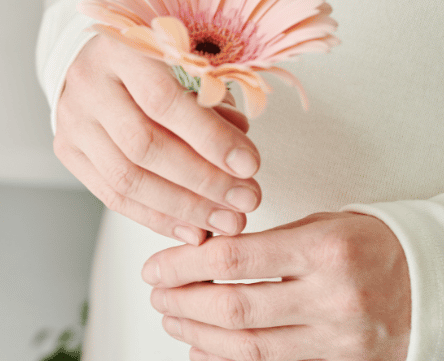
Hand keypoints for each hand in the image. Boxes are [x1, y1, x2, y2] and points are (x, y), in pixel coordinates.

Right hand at [54, 35, 260, 244]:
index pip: (163, 101)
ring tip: (224, 221)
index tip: (249, 165)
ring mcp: (72, 119)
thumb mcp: (189, 58)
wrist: (99, 58)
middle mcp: (88, 83)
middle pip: (143, 145)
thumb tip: (238, 160)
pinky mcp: (67, 149)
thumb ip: (212, 100)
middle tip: (246, 201)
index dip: (209, 137)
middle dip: (202, 181)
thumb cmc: (155, 57)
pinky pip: (111, 195)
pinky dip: (155, 217)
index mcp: (120, 47)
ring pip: (125, 178)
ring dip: (182, 207)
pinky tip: (192, 228)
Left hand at [143, 212, 410, 360]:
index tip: (155, 267)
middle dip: (182, 303)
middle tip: (157, 295)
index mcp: (325, 250)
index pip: (233, 260)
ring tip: (172, 318)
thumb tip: (194, 256)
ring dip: (197, 335)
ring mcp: (340, 338)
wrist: (429, 279)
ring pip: (248, 346)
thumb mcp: (318, 225)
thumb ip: (261, 243)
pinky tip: (202, 348)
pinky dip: (227, 360)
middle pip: (234, 308)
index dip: (183, 266)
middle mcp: (334, 297)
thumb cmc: (366, 245)